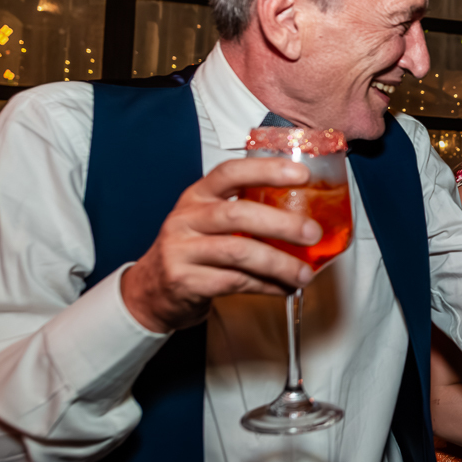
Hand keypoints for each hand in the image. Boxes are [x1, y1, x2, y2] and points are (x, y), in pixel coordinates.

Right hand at [121, 158, 322, 332]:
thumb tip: (304, 219)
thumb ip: (244, 215)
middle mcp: (187, 218)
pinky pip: (234, 282)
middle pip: (237, 214)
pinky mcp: (184, 281)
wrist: (150, 290)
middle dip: (281, 224)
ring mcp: (182, 250)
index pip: (230, 172)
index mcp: (197, 196)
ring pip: (238, 251)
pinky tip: (282, 288)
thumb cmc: (191, 252)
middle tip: (312, 233)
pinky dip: (265, 286)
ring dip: (278, 263)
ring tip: (303, 274)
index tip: (300, 174)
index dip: (266, 170)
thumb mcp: (208, 223)